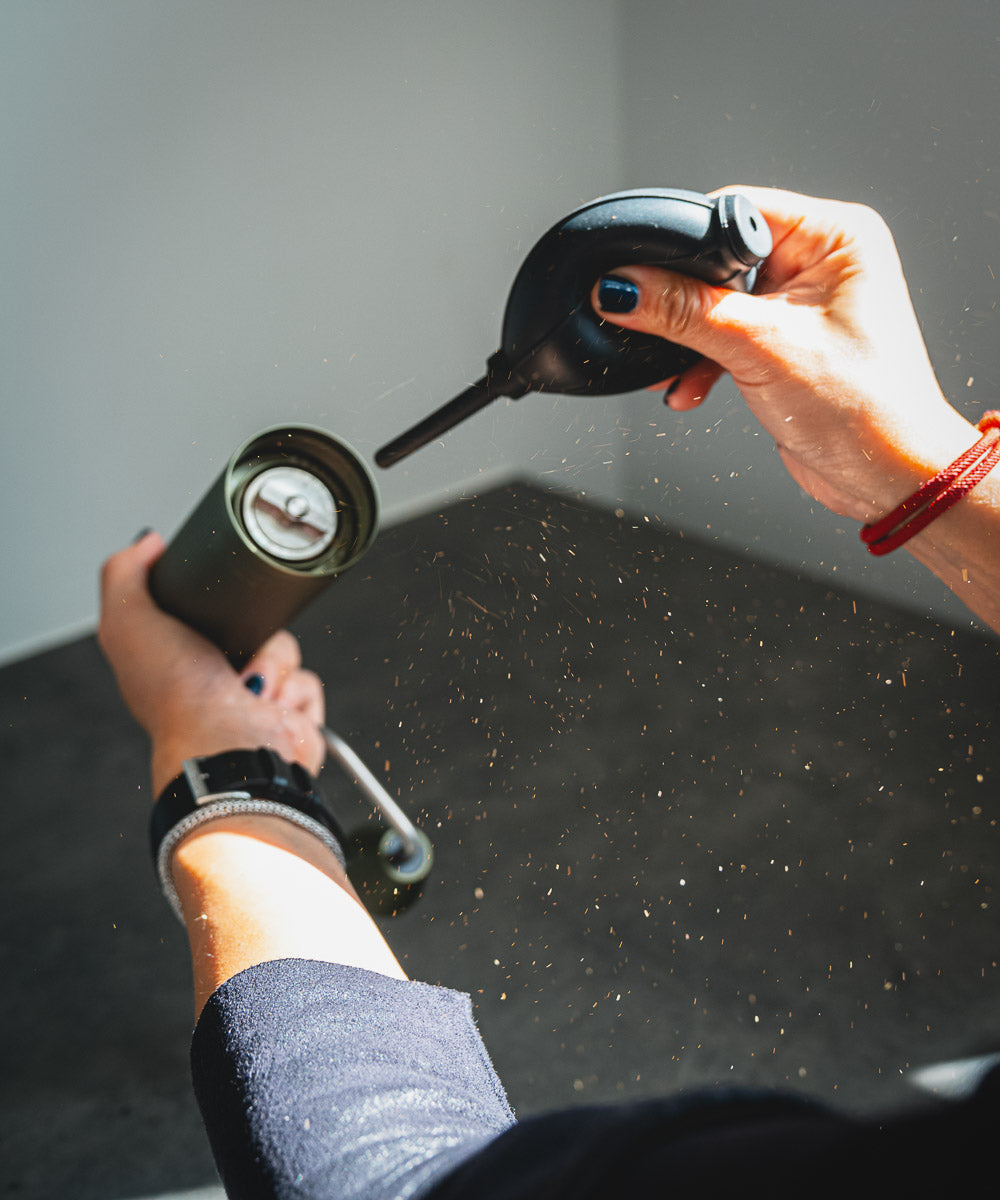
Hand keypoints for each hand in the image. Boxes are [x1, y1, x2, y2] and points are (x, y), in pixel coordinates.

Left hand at [99, 532, 325, 794]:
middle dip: (251, 629)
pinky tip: (269, 706)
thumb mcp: (128, 620)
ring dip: (272, 660)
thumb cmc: (177, 696)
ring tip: (251, 684)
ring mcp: (252, 697)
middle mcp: (211, 678)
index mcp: (172, 657)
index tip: (212, 599)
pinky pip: (308, 679)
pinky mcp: (289, 714)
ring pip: (283, 647)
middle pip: (250, 622)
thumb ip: (125, 573)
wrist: (228, 744)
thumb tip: (148, 543)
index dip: (211, 601)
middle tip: (231, 645)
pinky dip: (293, 691)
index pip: (201, 610)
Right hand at [593, 186, 976, 521]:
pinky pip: (726, 336)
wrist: (887, 477)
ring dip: (689, 342)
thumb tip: (623, 285)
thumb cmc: (864, 407)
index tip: (639, 271)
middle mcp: (821, 260)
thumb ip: (683, 311)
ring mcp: (802, 303)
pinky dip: (703, 362)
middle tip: (654, 329)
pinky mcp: (786, 342)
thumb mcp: (760, 347)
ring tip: (676, 372)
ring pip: (717, 304)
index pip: (737, 213)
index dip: (684, 243)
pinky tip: (690, 387)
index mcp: (835, 235)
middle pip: (720, 260)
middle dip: (683, 303)